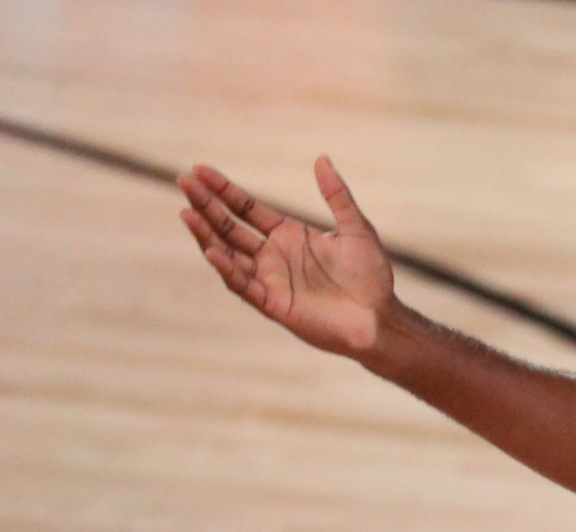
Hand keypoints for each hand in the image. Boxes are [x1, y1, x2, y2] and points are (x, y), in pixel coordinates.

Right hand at [179, 157, 393, 356]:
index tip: (199, 170)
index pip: (246, 208)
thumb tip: (322, 158)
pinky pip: (243, 285)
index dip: (223, 190)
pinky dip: (227, 269)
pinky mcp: (273, 304)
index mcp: (287, 236)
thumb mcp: (356, 229)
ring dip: (207, 235)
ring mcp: (270, 280)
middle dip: (206, 205)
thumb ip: (337, 196)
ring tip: (186, 212)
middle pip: (230, 227)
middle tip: (183, 181)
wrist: (380, 318)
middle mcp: (272, 256)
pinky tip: (213, 251)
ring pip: (228, 254)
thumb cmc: (371, 277)